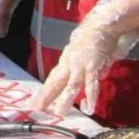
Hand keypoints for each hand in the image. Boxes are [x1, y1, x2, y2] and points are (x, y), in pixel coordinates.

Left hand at [30, 0, 138, 115]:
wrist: (102, 26)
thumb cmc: (94, 41)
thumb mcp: (83, 56)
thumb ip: (84, 71)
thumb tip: (89, 85)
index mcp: (66, 61)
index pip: (52, 79)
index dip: (45, 91)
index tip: (35, 103)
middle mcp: (69, 63)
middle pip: (55, 82)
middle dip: (46, 96)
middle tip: (36, 108)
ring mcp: (80, 64)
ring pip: (71, 85)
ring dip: (65, 99)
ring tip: (59, 112)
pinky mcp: (93, 65)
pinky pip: (91, 83)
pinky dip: (91, 95)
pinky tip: (89, 106)